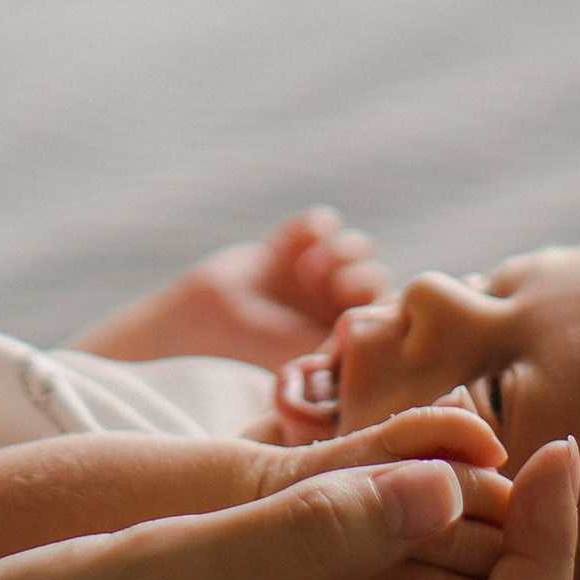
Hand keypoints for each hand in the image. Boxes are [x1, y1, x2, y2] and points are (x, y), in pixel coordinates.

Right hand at [76, 207, 385, 368]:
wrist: (193, 326)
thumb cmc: (245, 353)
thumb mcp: (299, 355)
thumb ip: (341, 347)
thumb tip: (386, 342)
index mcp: (338, 340)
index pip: (382, 315)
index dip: (378, 305)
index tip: (352, 310)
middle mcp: (328, 308)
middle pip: (372, 277)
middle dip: (357, 276)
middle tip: (331, 286)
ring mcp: (308, 276)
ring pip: (353, 248)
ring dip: (340, 251)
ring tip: (311, 268)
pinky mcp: (284, 248)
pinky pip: (318, 223)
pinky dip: (315, 226)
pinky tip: (299, 241)